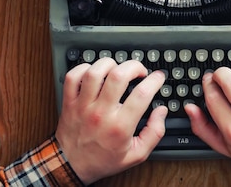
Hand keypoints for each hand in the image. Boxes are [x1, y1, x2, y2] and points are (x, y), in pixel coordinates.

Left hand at [56, 58, 167, 183]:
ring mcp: (83, 106)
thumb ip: (154, 133)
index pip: (141, 94)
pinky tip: (95, 73)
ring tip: (117, 70)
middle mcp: (101, 113)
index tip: (158, 77)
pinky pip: (73, 77)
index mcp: (120, 126)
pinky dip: (84, 68)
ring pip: (95, 72)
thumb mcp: (136, 154)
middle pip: (118, 76)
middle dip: (134, 66)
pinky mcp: (70, 102)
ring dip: (110, 64)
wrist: (71, 166)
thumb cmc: (103, 159)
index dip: (154, 80)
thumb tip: (161, 112)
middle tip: (139, 71)